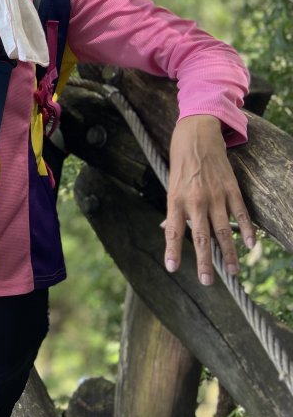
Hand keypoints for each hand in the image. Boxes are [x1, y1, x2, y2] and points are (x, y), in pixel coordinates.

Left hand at [163, 115, 254, 284]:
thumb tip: (166, 230)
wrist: (197, 134)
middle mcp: (195, 200)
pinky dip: (246, 230)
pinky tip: (250, 246)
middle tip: (207, 281)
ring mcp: (215, 195)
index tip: (172, 268)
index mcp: (176, 199)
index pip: (172, 231)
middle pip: (200, 236)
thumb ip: (173, 209)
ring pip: (223, 230)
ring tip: (232, 271)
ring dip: (229, 253)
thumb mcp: (170, 184)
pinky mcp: (231, 189)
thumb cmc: (180, 161)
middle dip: (204, 261)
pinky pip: (240, 214)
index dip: (172, 250)